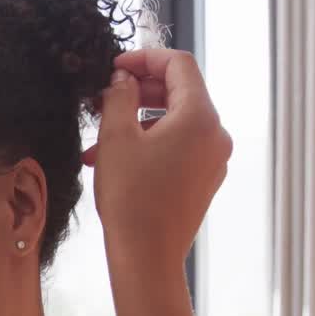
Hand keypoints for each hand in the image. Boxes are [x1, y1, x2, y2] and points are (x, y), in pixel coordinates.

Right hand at [85, 49, 230, 270]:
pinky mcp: (203, 180)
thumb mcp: (116, 139)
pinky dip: (149, 144)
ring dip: (138, 122)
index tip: (114, 66)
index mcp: (200, 117)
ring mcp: (213, 159)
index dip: (145, 58)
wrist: (148, 257)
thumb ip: (119, 98)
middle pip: (179, 92)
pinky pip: (178, 148)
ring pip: (174, 123)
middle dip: (138, 92)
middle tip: (104, 97)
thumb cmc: (132, 199)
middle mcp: (216, 134)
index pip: (178, 65)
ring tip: (98, 140)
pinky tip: (115, 160)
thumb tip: (122, 80)